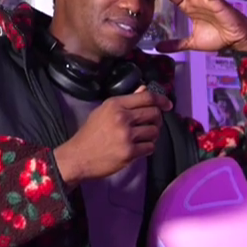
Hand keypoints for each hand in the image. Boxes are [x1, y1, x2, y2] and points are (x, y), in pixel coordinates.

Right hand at [52, 89, 168, 183]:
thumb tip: (144, 90)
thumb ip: (126, 101)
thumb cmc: (90, 133)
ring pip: (155, 131)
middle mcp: (122, 118)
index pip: (147, 97)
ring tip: (141, 137)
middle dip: (156, 119)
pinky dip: (147, 148)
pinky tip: (138, 148)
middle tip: (150, 124)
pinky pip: (150, 147)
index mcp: (115, 105)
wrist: (78, 156)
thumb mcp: (104, 111)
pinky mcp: (130, 152)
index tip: (168, 105)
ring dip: (152, 135)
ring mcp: (127, 136)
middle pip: (154, 113)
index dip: (161, 100)